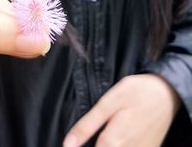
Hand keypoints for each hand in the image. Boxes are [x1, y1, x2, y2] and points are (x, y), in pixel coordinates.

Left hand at [63, 74, 180, 146]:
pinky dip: (118, 144)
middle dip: (96, 143)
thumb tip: (68, 144)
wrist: (167, 93)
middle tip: (90, 132)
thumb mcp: (109, 101)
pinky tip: (117, 134)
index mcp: (114, 141)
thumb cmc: (137, 92)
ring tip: (105, 130)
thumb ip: (88, 124)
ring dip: (106, 143)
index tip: (72, 144)